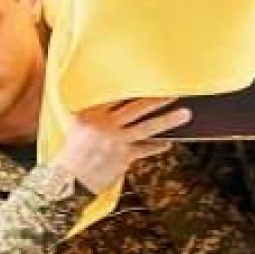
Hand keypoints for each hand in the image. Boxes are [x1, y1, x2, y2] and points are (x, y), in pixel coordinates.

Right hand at [52, 97, 190, 196]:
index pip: (115, 93)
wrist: (69, 180)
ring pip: (147, 127)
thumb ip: (91, 109)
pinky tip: (167, 143)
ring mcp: (116, 141)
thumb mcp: (76, 124)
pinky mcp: (124, 157)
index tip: (149, 73)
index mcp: (91, 112)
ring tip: (185, 114)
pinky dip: (157, 146)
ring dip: (168, 120)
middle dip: (157, 98)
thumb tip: (104, 95)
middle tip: (175, 89)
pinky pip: (145, 149)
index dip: (132, 84)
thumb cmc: (72, 151)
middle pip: (136, 107)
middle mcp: (105, 124)